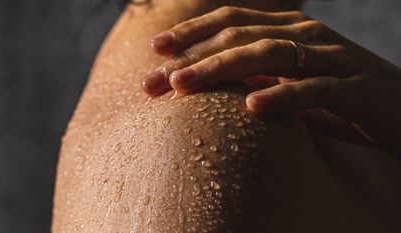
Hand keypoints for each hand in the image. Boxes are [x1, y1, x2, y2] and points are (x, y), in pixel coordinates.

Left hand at [141, 6, 400, 153]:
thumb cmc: (339, 97)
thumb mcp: (292, 80)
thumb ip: (261, 75)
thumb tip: (215, 82)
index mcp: (290, 30)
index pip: (233, 21)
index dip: (193, 32)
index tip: (157, 50)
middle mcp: (308, 35)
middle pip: (241, 36)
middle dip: (193, 56)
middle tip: (153, 80)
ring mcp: (333, 58)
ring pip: (270, 54)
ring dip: (222, 69)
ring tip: (183, 87)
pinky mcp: (356, 88)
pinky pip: (315, 89)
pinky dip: (283, 96)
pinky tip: (251, 108)